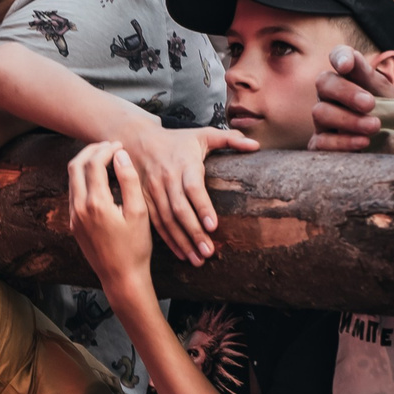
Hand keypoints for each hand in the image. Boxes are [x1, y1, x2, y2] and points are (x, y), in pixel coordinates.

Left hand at [67, 142, 155, 287]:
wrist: (121, 277)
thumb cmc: (135, 247)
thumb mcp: (139, 212)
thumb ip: (129, 180)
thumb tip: (120, 155)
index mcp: (95, 203)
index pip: (94, 163)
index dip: (106, 149)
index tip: (119, 145)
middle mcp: (79, 208)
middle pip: (75, 166)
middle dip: (91, 151)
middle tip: (108, 146)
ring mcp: (73, 217)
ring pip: (71, 179)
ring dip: (85, 164)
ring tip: (105, 159)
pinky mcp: (74, 224)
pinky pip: (73, 193)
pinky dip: (83, 179)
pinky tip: (99, 179)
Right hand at [108, 118, 255, 264]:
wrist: (137, 140)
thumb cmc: (177, 140)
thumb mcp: (203, 134)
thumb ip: (230, 139)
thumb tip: (256, 145)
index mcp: (184, 163)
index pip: (193, 187)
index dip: (202, 206)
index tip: (213, 226)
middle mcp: (167, 178)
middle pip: (180, 209)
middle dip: (194, 232)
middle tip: (209, 252)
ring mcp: (153, 190)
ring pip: (167, 220)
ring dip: (182, 241)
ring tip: (197, 259)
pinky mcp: (143, 200)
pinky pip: (156, 223)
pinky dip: (168, 240)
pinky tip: (181, 253)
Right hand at [309, 47, 393, 150]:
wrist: (391, 137)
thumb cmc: (385, 109)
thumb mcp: (382, 91)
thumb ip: (367, 74)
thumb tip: (352, 59)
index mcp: (346, 75)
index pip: (338, 55)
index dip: (339, 57)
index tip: (346, 66)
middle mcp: (329, 94)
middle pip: (324, 83)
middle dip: (346, 93)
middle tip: (370, 104)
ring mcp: (322, 119)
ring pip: (320, 112)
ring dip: (348, 120)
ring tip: (375, 126)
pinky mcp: (321, 143)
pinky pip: (320, 142)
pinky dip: (342, 143)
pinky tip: (363, 142)